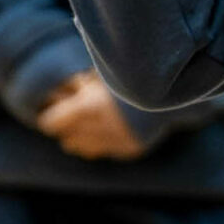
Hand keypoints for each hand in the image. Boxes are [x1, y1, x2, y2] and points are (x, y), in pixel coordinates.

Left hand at [35, 72, 149, 159]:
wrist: (171, 84)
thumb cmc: (129, 72)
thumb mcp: (99, 73)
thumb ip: (77, 85)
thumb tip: (53, 93)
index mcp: (90, 107)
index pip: (52, 123)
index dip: (51, 115)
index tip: (53, 108)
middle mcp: (103, 128)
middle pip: (67, 138)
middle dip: (67, 127)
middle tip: (72, 113)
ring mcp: (119, 142)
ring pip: (83, 149)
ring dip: (82, 137)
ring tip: (89, 120)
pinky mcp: (132, 149)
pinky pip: (106, 150)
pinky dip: (104, 140)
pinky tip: (110, 126)